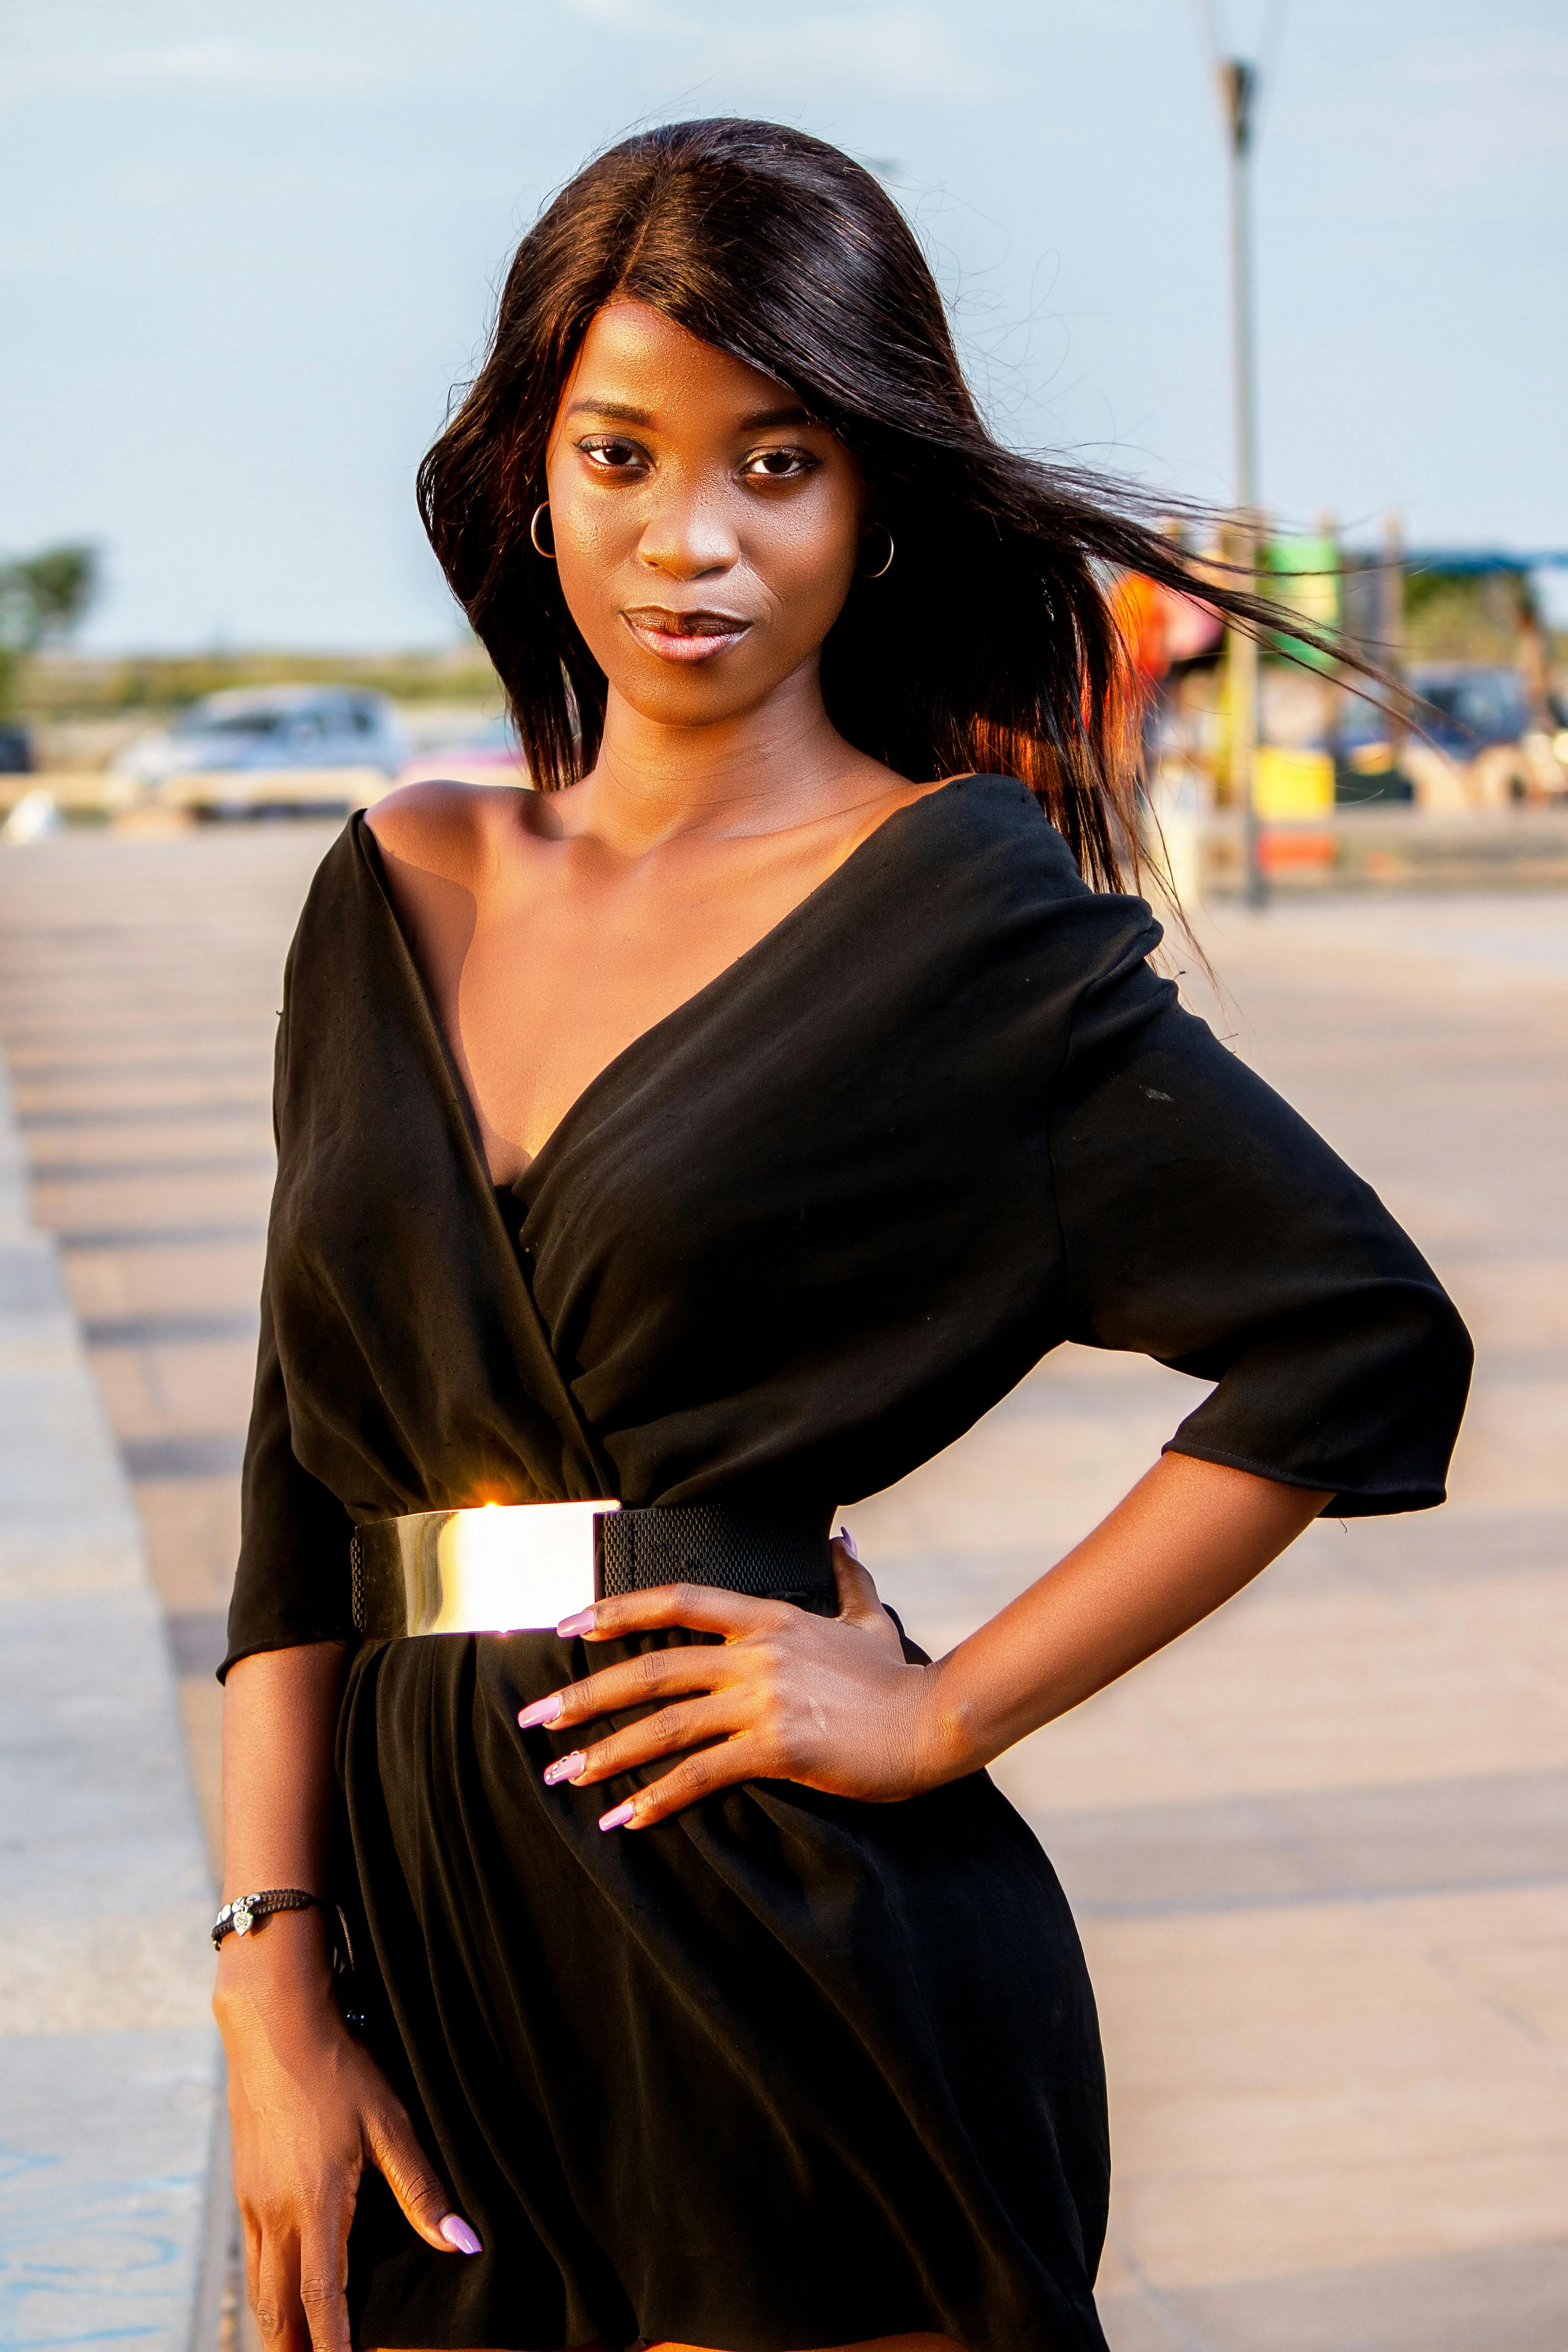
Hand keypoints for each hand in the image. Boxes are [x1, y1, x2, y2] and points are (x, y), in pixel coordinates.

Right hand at [215, 1913, 478, 2351]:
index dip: (333, 2345)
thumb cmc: (339, 2070)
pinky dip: (263, 2290)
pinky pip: (249, 2258)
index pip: (323, 2298)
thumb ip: (422, 2190)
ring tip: (295, 2349)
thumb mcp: (390, 2124)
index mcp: (316, 2204)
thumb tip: (462, 2243)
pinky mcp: (242, 2187)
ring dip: (276, 2325)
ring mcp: (251, 2203)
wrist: (274, 2025)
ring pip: (258, 2287)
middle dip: (295, 2347)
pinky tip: (278, 2292)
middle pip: (279, 2308)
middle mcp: (275, 2214)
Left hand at [519, 1534, 961, 1829]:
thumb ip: (847, 1577)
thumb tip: (842, 1537)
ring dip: (607, 1752)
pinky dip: (659, 1798)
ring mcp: (765, 1701)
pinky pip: (703, 1775)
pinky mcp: (778, 1748)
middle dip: (586, 1694)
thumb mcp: (869, 1617)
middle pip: (652, 1669)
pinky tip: (626, 1819)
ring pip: (666, 1724)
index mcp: (769, 1618)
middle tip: (535, 1718)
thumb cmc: (898, 1677)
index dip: (619, 1609)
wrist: (933, 1722)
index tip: (568, 1622)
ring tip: (563, 1774)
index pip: (679, 1600)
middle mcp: (757, 1654)